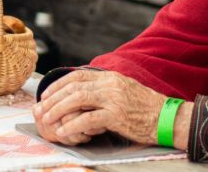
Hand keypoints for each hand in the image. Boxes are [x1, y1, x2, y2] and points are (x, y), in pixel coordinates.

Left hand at [33, 70, 164, 145]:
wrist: (167, 118)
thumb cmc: (146, 107)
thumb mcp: (124, 90)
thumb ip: (105, 89)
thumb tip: (83, 94)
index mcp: (110, 77)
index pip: (77, 76)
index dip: (58, 85)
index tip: (46, 95)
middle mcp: (110, 84)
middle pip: (73, 87)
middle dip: (53, 99)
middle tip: (40, 109)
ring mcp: (113, 99)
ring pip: (77, 99)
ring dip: (58, 110)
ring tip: (47, 120)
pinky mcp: (116, 116)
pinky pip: (88, 119)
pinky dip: (72, 125)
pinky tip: (64, 131)